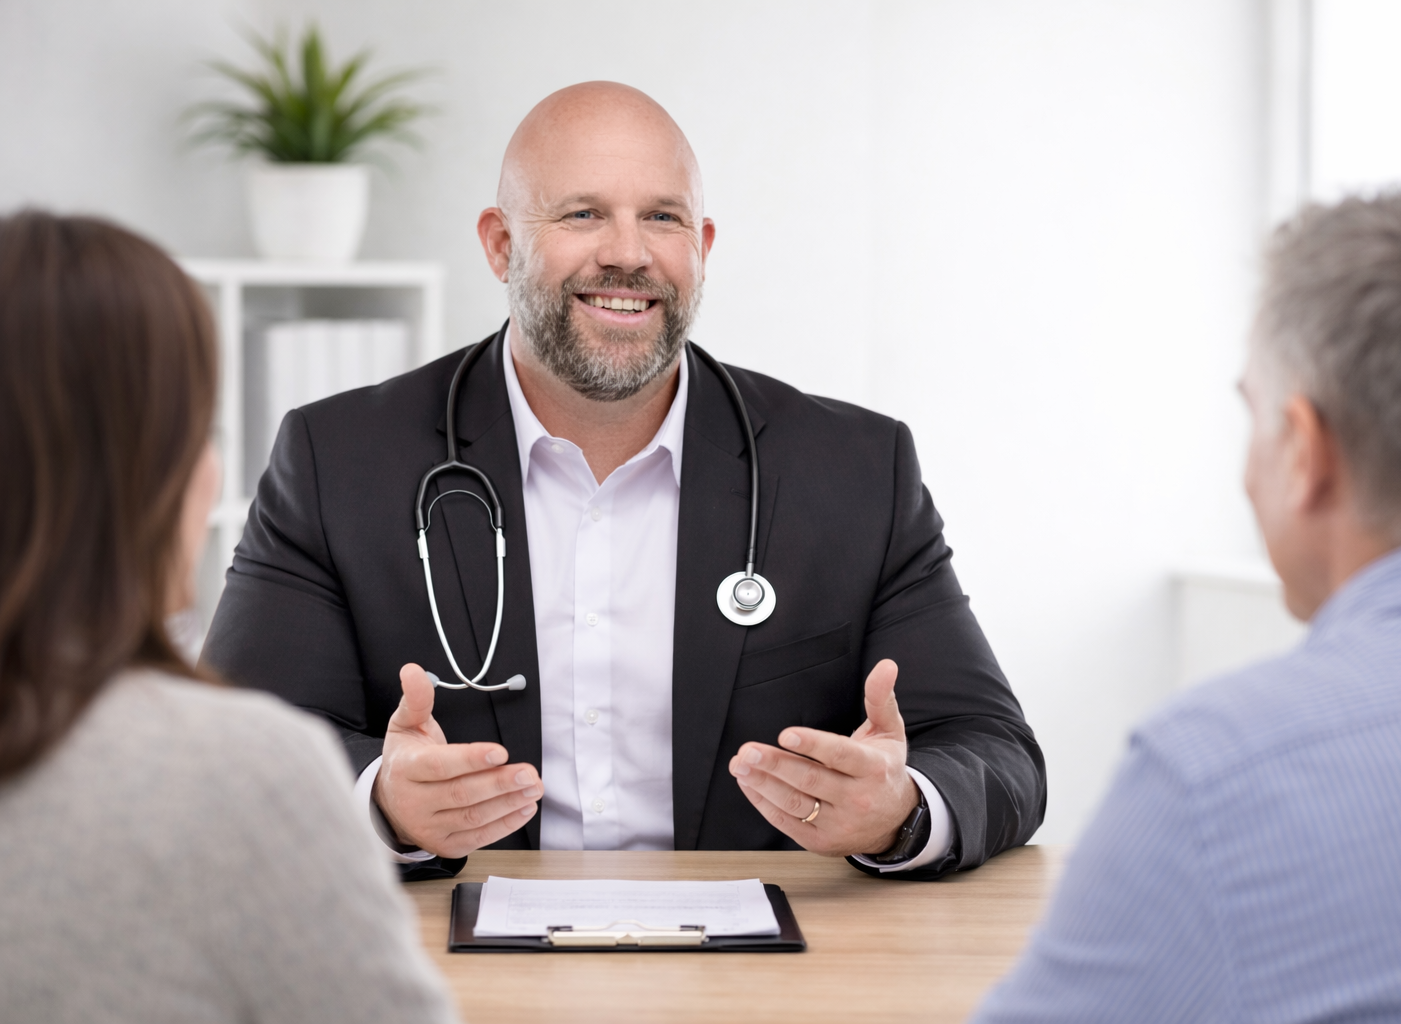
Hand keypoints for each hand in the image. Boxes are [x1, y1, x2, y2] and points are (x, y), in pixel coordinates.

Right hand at [372, 663, 540, 857]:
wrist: (388, 802)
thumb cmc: (405, 759)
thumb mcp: (405, 725)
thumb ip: (416, 699)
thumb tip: (412, 671)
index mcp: (406, 769)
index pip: (440, 766)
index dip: (471, 759)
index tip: (501, 752)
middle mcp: (415, 802)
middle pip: (462, 793)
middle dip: (499, 783)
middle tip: (528, 772)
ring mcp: (429, 827)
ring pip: (473, 817)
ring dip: (508, 803)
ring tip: (533, 788)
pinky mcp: (444, 845)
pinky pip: (478, 838)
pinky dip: (504, 825)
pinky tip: (525, 808)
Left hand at [728, 659, 917, 856]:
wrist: (895, 822)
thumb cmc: (884, 769)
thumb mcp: (890, 732)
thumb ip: (881, 698)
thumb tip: (886, 666)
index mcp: (873, 769)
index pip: (841, 755)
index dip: (813, 745)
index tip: (786, 735)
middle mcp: (857, 799)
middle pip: (811, 780)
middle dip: (776, 764)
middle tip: (748, 750)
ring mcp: (838, 824)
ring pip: (795, 803)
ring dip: (762, 784)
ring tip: (739, 764)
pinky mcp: (820, 841)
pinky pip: (786, 822)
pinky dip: (763, 803)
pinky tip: (748, 782)